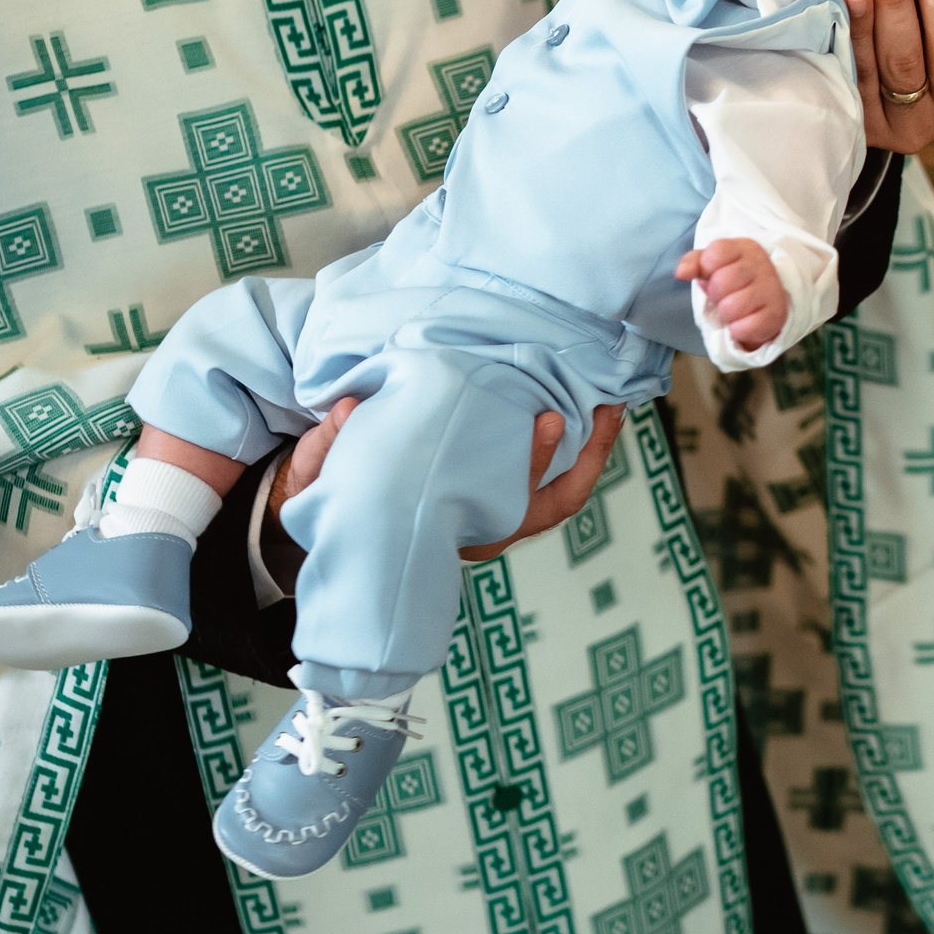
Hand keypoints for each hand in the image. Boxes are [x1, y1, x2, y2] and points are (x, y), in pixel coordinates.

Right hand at [264, 396, 625, 580]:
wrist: (335, 521)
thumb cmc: (337, 497)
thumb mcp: (322, 480)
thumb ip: (328, 449)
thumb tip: (348, 408)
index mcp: (445, 529)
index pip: (503, 506)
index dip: (532, 463)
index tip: (550, 421)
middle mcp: (480, 529)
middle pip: (548, 503)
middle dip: (582, 459)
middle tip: (602, 408)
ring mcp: (497, 516)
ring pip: (561, 493)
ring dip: (591, 451)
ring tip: (611, 404)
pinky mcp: (504, 496)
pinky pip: (557, 481)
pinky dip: (578, 449)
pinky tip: (589, 410)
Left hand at [678, 237, 787, 348]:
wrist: (768, 297)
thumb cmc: (734, 278)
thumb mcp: (713, 264)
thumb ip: (694, 263)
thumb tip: (681, 273)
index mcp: (744, 248)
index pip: (714, 255)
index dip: (707, 269)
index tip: (714, 273)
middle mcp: (761, 265)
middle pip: (721, 283)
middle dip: (716, 294)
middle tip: (725, 294)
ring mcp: (771, 289)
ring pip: (731, 308)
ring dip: (727, 314)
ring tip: (735, 308)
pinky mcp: (777, 314)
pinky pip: (744, 328)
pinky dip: (738, 329)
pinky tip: (745, 321)